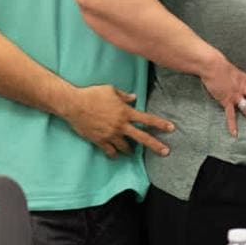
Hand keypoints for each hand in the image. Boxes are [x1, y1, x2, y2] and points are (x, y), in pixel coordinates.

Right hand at [60, 84, 174, 157]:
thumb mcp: (110, 90)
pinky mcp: (99, 140)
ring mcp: (110, 134)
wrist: (73, 104)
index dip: (160, 124)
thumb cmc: (92, 94)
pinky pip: (110, 151)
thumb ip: (124, 95)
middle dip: (155, 145)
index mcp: (126, 112)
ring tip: (133, 152)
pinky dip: (114, 153)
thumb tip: (134, 98)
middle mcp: (120, 125)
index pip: (147, 119)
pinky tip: (116, 154)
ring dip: (131, 150)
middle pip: (142, 137)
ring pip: (126, 147)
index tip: (172, 128)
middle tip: (166, 151)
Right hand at [200, 54, 245, 136]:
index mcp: (244, 78)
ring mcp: (235, 95)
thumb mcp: (229, 66)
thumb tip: (230, 73)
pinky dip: (232, 125)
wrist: (210, 65)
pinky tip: (235, 134)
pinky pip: (230, 115)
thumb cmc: (216, 63)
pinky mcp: (225, 101)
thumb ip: (232, 73)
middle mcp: (242, 87)